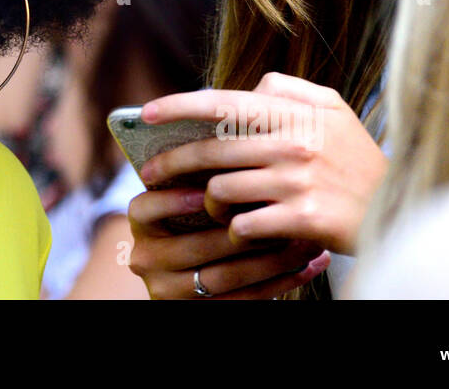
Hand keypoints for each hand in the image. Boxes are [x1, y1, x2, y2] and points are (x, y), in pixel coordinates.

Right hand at [127, 186, 329, 298]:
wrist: (200, 265)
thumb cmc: (206, 210)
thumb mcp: (193, 192)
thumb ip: (206, 172)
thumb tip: (244, 139)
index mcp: (141, 222)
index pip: (145, 208)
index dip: (173, 201)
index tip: (206, 191)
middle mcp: (146, 258)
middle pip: (193, 247)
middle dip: (241, 232)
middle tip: (280, 213)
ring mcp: (168, 289)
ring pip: (222, 278)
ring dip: (269, 260)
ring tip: (305, 241)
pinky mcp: (197, 311)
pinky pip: (242, 301)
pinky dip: (278, 283)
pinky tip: (307, 266)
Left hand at [140, 74, 387, 255]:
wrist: (402, 212)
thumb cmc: (359, 162)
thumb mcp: (336, 112)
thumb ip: (291, 91)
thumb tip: (250, 85)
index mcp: (297, 113)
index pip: (224, 102)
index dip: (179, 106)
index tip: (147, 113)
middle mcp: (295, 143)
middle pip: (212, 150)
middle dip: (172, 162)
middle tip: (151, 173)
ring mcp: (299, 182)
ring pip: (222, 191)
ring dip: (206, 204)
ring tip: (208, 208)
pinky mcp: (303, 220)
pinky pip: (244, 225)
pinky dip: (233, 231)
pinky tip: (237, 233)